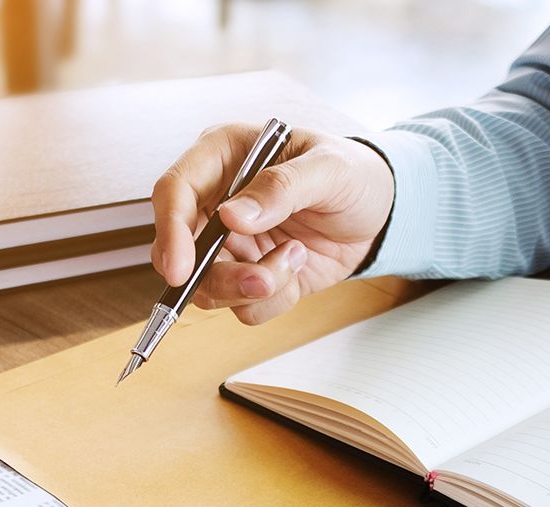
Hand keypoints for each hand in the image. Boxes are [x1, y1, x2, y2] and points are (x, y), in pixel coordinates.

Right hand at [151, 123, 393, 324]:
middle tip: (260, 281)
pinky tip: (297, 266)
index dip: (169, 231)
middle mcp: (217, 202)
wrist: (379, 213)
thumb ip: (281, 187)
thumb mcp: (329, 169)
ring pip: (209, 287)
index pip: (174, 191)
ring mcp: (230, 243)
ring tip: (296, 259)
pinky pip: (242, 306)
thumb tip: (233, 215)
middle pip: (181, 252)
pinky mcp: (249, 275)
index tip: (181, 268)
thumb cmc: (353, 174)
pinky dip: (273, 298)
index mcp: (222, 157)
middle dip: (218, 276)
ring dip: (252, 288)